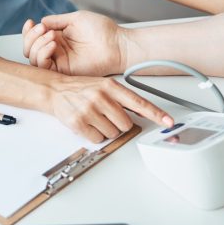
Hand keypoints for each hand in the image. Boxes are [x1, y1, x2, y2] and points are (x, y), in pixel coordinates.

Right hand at [22, 11, 123, 76]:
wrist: (117, 44)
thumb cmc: (103, 31)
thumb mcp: (76, 19)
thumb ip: (57, 21)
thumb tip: (41, 21)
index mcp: (59, 38)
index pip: (35, 38)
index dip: (29, 32)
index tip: (30, 22)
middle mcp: (57, 51)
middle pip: (31, 49)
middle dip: (31, 38)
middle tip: (42, 29)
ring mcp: (60, 62)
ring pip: (34, 59)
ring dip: (37, 44)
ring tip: (51, 36)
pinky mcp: (64, 71)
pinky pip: (44, 67)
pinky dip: (43, 54)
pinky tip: (53, 44)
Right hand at [47, 73, 172, 142]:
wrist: (54, 89)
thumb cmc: (80, 88)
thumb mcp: (103, 85)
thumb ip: (122, 97)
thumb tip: (143, 112)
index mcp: (110, 86)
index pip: (139, 102)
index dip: (156, 114)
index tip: (168, 122)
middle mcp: (102, 97)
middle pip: (126, 123)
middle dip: (119, 123)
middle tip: (106, 115)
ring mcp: (90, 110)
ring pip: (113, 133)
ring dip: (106, 130)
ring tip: (95, 117)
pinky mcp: (79, 122)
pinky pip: (98, 139)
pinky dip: (95, 135)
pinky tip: (88, 124)